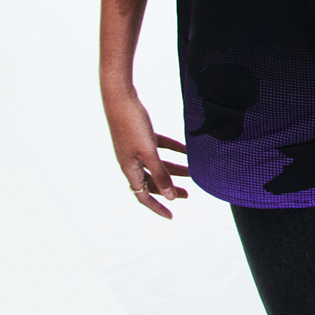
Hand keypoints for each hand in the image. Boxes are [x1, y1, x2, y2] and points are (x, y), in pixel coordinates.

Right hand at [105, 91, 188, 217]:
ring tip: (193, 173)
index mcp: (130, 169)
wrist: (121, 99)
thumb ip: (160, 174)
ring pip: (158, 165)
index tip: (171, 216)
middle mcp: (132, 162)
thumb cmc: (132, 126)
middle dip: (170, 190)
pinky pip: (160, 148)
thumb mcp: (149, 153)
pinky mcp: (142, 136)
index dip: (157, 207)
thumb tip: (171, 196)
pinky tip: (188, 151)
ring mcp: (136, 149)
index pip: (144, 196)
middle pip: (152, 182)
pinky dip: (174, 151)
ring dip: (174, 170)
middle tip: (188, 195)